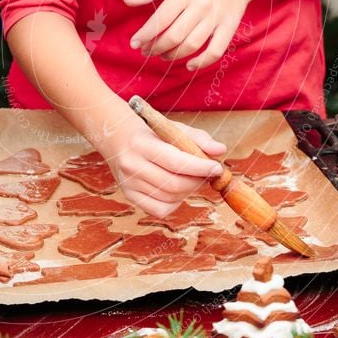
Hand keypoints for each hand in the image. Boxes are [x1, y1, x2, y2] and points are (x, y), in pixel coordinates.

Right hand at [102, 116, 225, 216]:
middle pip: (174, 184)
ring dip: (189, 191)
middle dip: (197, 181)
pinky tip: (178, 190)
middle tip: (208, 173)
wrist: (116, 137)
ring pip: (169, 198)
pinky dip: (175, 203)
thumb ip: (198, 138)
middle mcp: (131, 165)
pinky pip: (159, 210)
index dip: (200, 168)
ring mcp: (128, 184)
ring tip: (194, 178)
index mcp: (141, 144)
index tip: (217, 168)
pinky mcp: (129, 196)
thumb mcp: (172, 128)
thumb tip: (220, 150)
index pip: (175, 162)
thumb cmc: (151, 132)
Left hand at [124, 0, 252, 69]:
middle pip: (174, 35)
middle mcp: (202, 5)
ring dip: (173, 56)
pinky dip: (201, 63)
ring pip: (192, 45)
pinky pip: (216, 51)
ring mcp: (217, 18)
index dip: (145, 34)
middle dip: (156, 47)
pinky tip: (188, 65)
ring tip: (162, 55)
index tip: (134, 43)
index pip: (161, 18)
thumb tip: (127, 0)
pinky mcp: (230, 27)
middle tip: (146, 51)